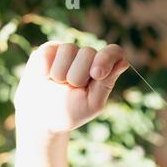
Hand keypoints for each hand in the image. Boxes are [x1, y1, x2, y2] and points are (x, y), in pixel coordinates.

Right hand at [14, 42, 128, 134]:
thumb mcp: (93, 103)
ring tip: (59, 84)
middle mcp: (90, 57)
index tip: (96, 74)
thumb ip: (107, 83)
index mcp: (105, 69)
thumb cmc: (72, 111)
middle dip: (78, 76)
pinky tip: (46, 78)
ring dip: (61, 74)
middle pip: (89, 52)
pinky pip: (49, 51)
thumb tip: (124, 62)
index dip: (107, 58)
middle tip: (72, 89)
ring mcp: (69, 51)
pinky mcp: (50, 50)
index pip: (115, 52)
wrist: (43, 117)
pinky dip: (45, 69)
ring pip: (69, 49)